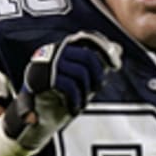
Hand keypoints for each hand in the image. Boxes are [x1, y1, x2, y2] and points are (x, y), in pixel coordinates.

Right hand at [3, 31, 121, 148]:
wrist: (35, 115)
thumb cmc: (61, 94)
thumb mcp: (80, 78)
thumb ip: (96, 63)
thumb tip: (119, 48)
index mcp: (63, 47)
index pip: (88, 40)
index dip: (105, 51)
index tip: (115, 66)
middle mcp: (54, 51)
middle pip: (88, 57)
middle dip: (97, 75)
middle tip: (97, 89)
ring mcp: (47, 64)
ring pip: (80, 73)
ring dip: (86, 92)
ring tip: (82, 103)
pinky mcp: (42, 79)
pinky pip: (69, 86)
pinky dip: (76, 100)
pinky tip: (75, 108)